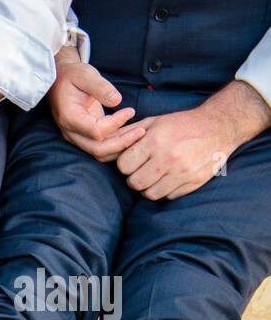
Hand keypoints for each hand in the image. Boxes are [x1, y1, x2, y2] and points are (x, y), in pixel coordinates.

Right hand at [49, 58, 144, 161]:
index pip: (96, 131)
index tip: (130, 110)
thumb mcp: (85, 75)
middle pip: (97, 150)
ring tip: (139, 133)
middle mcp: (71, 132)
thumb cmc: (72, 76)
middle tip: (142, 131)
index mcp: (70, 117)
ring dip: (120, 146)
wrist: (59, 81)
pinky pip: (102, 146)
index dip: (115, 123)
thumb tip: (117, 101)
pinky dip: (117, 143)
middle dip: (121, 143)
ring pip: (100, 152)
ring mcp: (77, 136)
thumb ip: (100, 87)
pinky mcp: (85, 135)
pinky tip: (131, 132)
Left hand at [116, 105, 239, 199]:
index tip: (134, 159)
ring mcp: (182, 172)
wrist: (219, 127)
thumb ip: (126, 135)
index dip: (126, 164)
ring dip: (149, 187)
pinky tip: (171, 177)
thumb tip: (100, 149)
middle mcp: (168, 158)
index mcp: (155, 141)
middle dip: (135, 177)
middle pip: (134, 183)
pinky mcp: (193, 182)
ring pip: (149, 194)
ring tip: (156, 174)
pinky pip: (168, 197)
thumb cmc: (180, 125)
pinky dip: (165, 190)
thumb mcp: (153, 123)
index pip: (123, 166)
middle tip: (145, 168)